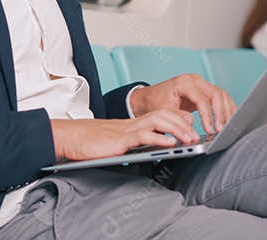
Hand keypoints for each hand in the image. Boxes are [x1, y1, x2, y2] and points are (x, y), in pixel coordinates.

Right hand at [51, 108, 195, 160]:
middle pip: (164, 114)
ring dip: (176, 129)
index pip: (161, 115)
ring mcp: (127, 129)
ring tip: (189, 139)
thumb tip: (151, 152)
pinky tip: (170, 143)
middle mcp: (132, 123)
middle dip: (183, 124)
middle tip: (196, 136)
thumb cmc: (91, 143)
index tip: (192, 126)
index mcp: (133, 124)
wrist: (70, 138)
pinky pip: (143, 135)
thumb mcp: (118, 143)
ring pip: (158, 121)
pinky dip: (158, 138)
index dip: (178, 119)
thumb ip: (133, 144)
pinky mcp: (120, 139)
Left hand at [128, 73, 235, 132]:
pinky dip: (225, 109)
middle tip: (221, 130)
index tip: (210, 130)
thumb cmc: (155, 102)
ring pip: (221, 95)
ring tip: (226, 128)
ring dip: (226, 111)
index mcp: (184, 82)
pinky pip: (220, 98)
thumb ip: (177, 116)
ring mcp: (201, 84)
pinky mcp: (204, 90)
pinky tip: (227, 121)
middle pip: (216, 94)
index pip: (202, 99)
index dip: (208, 116)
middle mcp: (195, 80)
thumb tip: (191, 123)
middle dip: (221, 114)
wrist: (149, 97)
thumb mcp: (163, 111)